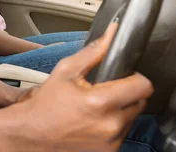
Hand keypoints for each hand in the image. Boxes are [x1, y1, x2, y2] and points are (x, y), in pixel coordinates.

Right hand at [12, 23, 152, 151]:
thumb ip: (93, 52)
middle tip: (105, 91)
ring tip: (97, 108)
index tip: (126, 76)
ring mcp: (111, 142)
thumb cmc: (46, 104)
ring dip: (121, 111)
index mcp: (101, 102)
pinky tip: (95, 121)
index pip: (143, 86)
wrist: (32, 134)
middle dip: (127, 94)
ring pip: (132, 119)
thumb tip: (112, 34)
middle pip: (140, 102)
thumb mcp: (66, 70)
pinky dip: (113, 126)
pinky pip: (122, 134)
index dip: (136, 77)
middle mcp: (110, 125)